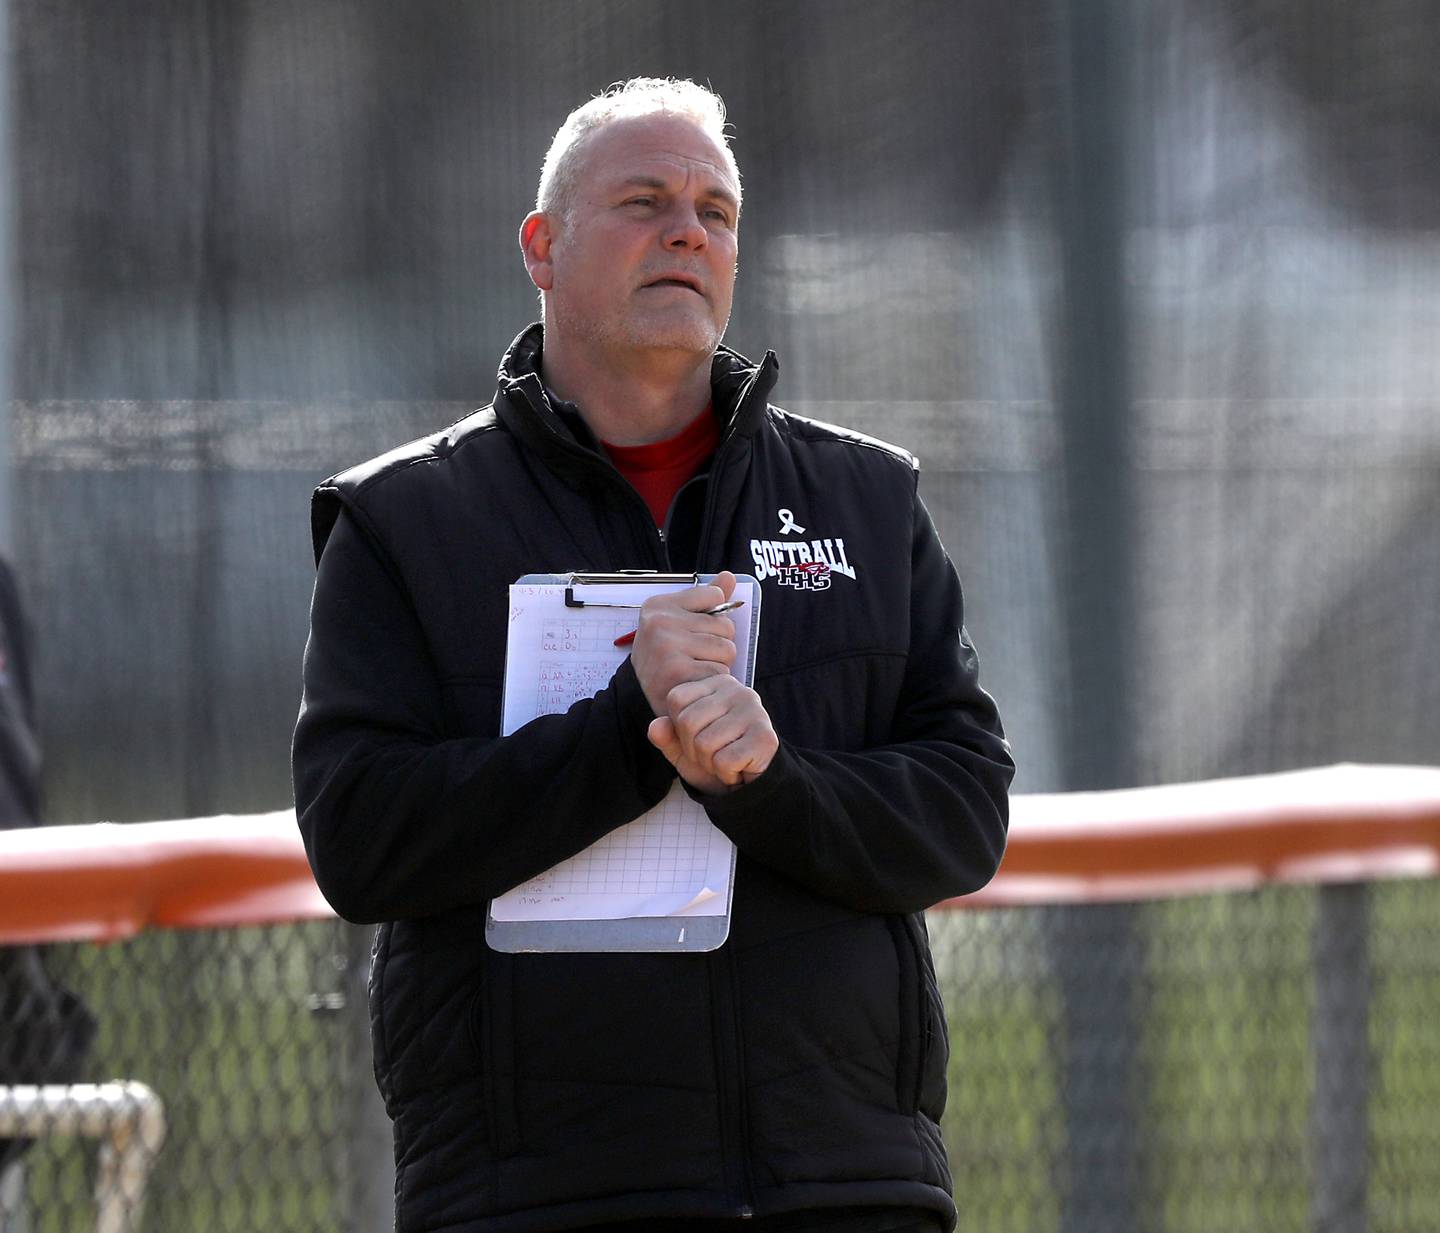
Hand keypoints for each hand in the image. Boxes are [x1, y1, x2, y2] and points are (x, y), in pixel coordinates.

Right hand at [629, 571, 738, 715]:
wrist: (638, 695)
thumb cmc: (666, 655)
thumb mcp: (679, 622)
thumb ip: (706, 600)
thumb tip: (729, 575)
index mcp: (660, 605)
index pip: (715, 596)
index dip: (713, 618)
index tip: (694, 631)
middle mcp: (659, 622)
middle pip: (725, 626)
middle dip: (719, 644)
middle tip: (696, 656)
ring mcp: (666, 647)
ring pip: (727, 649)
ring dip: (719, 663)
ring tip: (696, 669)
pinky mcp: (677, 673)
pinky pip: (720, 672)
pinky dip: (714, 681)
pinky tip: (695, 682)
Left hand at [647, 674, 777, 793]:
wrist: (750, 784)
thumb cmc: (716, 757)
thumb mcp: (683, 747)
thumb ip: (667, 736)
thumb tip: (655, 727)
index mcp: (716, 684)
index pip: (676, 699)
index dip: (679, 728)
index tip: (698, 738)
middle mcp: (738, 691)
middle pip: (688, 722)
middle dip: (694, 749)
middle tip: (713, 754)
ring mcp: (754, 712)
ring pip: (705, 744)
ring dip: (711, 763)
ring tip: (727, 760)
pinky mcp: (764, 737)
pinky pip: (724, 761)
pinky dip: (726, 773)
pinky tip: (740, 768)